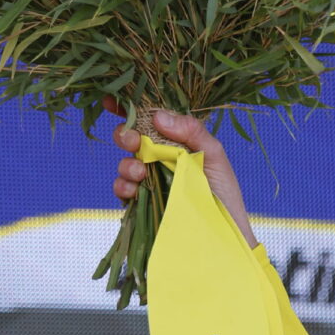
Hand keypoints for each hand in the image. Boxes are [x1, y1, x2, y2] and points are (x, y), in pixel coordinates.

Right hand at [104, 96, 257, 248]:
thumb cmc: (224, 194)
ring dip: (126, 164)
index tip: (110, 100)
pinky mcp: (142, 204)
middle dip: (125, 135)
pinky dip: (123, 186)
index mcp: (175, 142)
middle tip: (132, 141)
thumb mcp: (213, 156)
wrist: (224, 234)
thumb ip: (192, 131)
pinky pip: (123, 190)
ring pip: (125, 164)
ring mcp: (149, 181)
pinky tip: (134, 188)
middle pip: (131, 139)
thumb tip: (158, 116)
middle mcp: (159, 159)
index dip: (127, 108)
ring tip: (140, 172)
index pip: (148, 120)